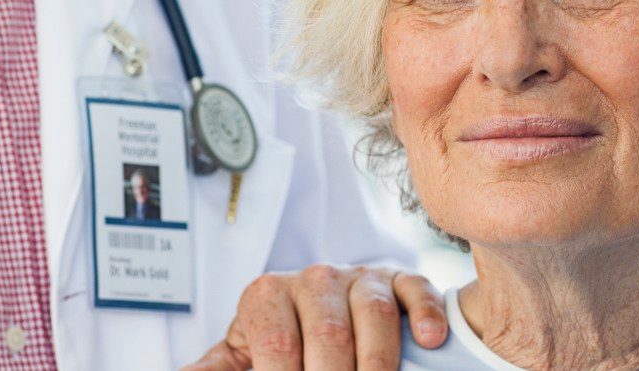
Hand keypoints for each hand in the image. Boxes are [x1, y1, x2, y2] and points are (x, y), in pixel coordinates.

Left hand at [182, 264, 446, 370]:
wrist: (309, 316)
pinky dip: (423, 314)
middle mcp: (312, 279)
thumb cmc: (272, 347)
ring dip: (377, 361)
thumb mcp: (236, 358)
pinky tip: (427, 343)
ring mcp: (357, 277)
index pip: (279, 345)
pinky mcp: (397, 280)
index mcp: (266, 295)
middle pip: (329, 332)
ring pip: (373, 310)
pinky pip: (414, 289)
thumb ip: (211, 370)